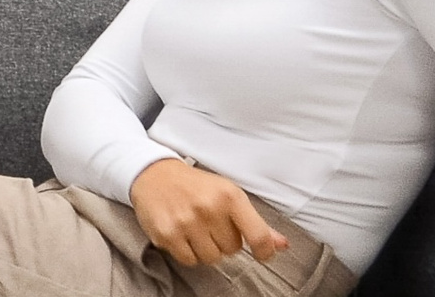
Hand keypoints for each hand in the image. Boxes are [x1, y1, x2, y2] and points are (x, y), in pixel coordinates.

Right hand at [130, 158, 287, 267]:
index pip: (258, 235)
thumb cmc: (195, 186)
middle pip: (232, 250)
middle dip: (223, 241)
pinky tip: (182, 234)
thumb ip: (256, 223)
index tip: (261, 253)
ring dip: (205, 249)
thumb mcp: (228, 195)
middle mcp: (208, 208)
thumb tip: (282, 245)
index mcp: (229, 196)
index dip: (264, 250)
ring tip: (196, 229)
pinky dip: (187, 252)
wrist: (153, 173)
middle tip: (211, 224)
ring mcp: (186, 221)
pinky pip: (189, 260)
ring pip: (211, 258)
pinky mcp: (167, 233)